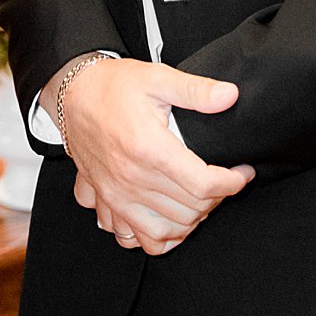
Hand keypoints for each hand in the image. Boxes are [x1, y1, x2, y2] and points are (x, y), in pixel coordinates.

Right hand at [52, 58, 253, 256]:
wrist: (72, 93)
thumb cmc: (112, 86)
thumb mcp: (157, 77)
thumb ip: (196, 90)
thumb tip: (230, 95)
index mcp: (149, 148)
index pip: (203, 185)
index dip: (232, 182)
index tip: (243, 172)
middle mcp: (132, 178)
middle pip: (190, 210)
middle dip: (217, 198)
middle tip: (224, 180)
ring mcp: (116, 195)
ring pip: (167, 231)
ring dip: (191, 220)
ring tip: (200, 199)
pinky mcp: (106, 201)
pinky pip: (134, 238)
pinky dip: (156, 237)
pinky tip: (168, 218)